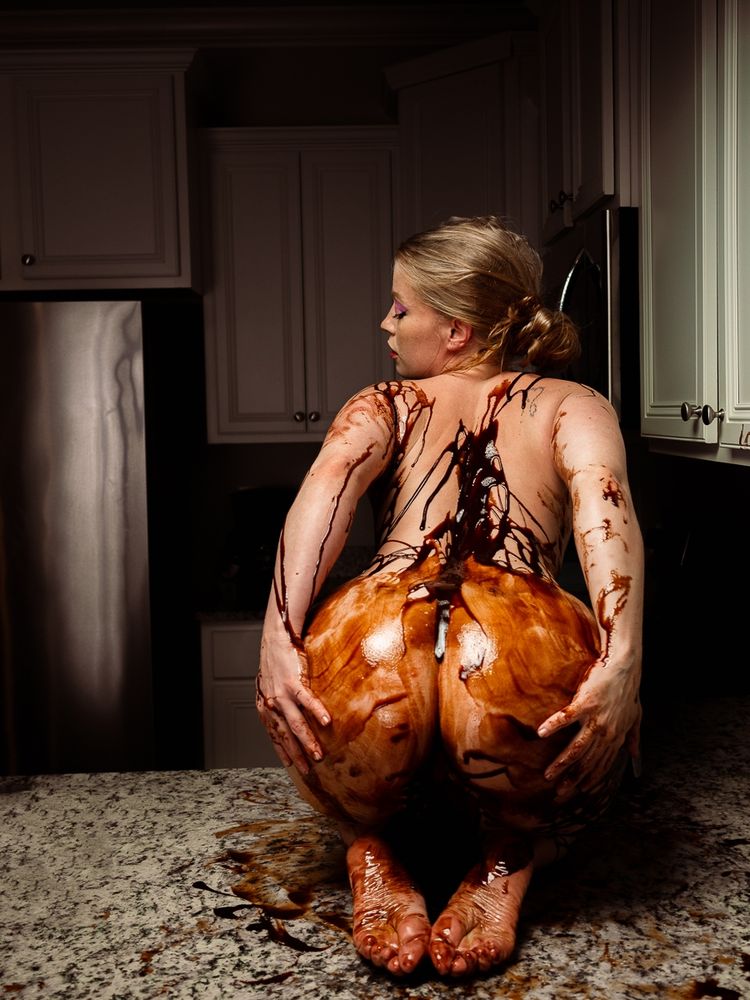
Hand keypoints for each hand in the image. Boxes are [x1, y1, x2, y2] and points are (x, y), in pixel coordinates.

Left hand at [255, 636, 329, 773]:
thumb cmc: (275, 661)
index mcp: (265, 705)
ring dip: (307, 740)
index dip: (281, 749)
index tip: (290, 763)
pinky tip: (326, 722)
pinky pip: (306, 700)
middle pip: (285, 734)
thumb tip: (285, 715)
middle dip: (296, 753)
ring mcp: (281, 693)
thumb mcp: (269, 685)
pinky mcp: (293, 681)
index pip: (273, 733)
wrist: (275, 638)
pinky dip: (316, 712)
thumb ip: (275, 702)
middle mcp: (271, 703)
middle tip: (306, 769)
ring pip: (295, 722)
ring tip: (318, 754)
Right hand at [536, 654, 641, 799]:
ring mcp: (596, 718)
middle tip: (560, 793)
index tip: (577, 792)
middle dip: (573, 780)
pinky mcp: (586, 703)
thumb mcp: (636, 719)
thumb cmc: (629, 692)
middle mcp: (606, 732)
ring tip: (548, 774)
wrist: (626, 667)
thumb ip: (634, 742)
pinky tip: (541, 733)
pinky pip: (567, 717)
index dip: (590, 781)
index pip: (601, 766)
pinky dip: (554, 725)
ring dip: (562, 763)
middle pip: (587, 762)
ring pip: (577, 747)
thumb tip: (636, 760)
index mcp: (616, 738)